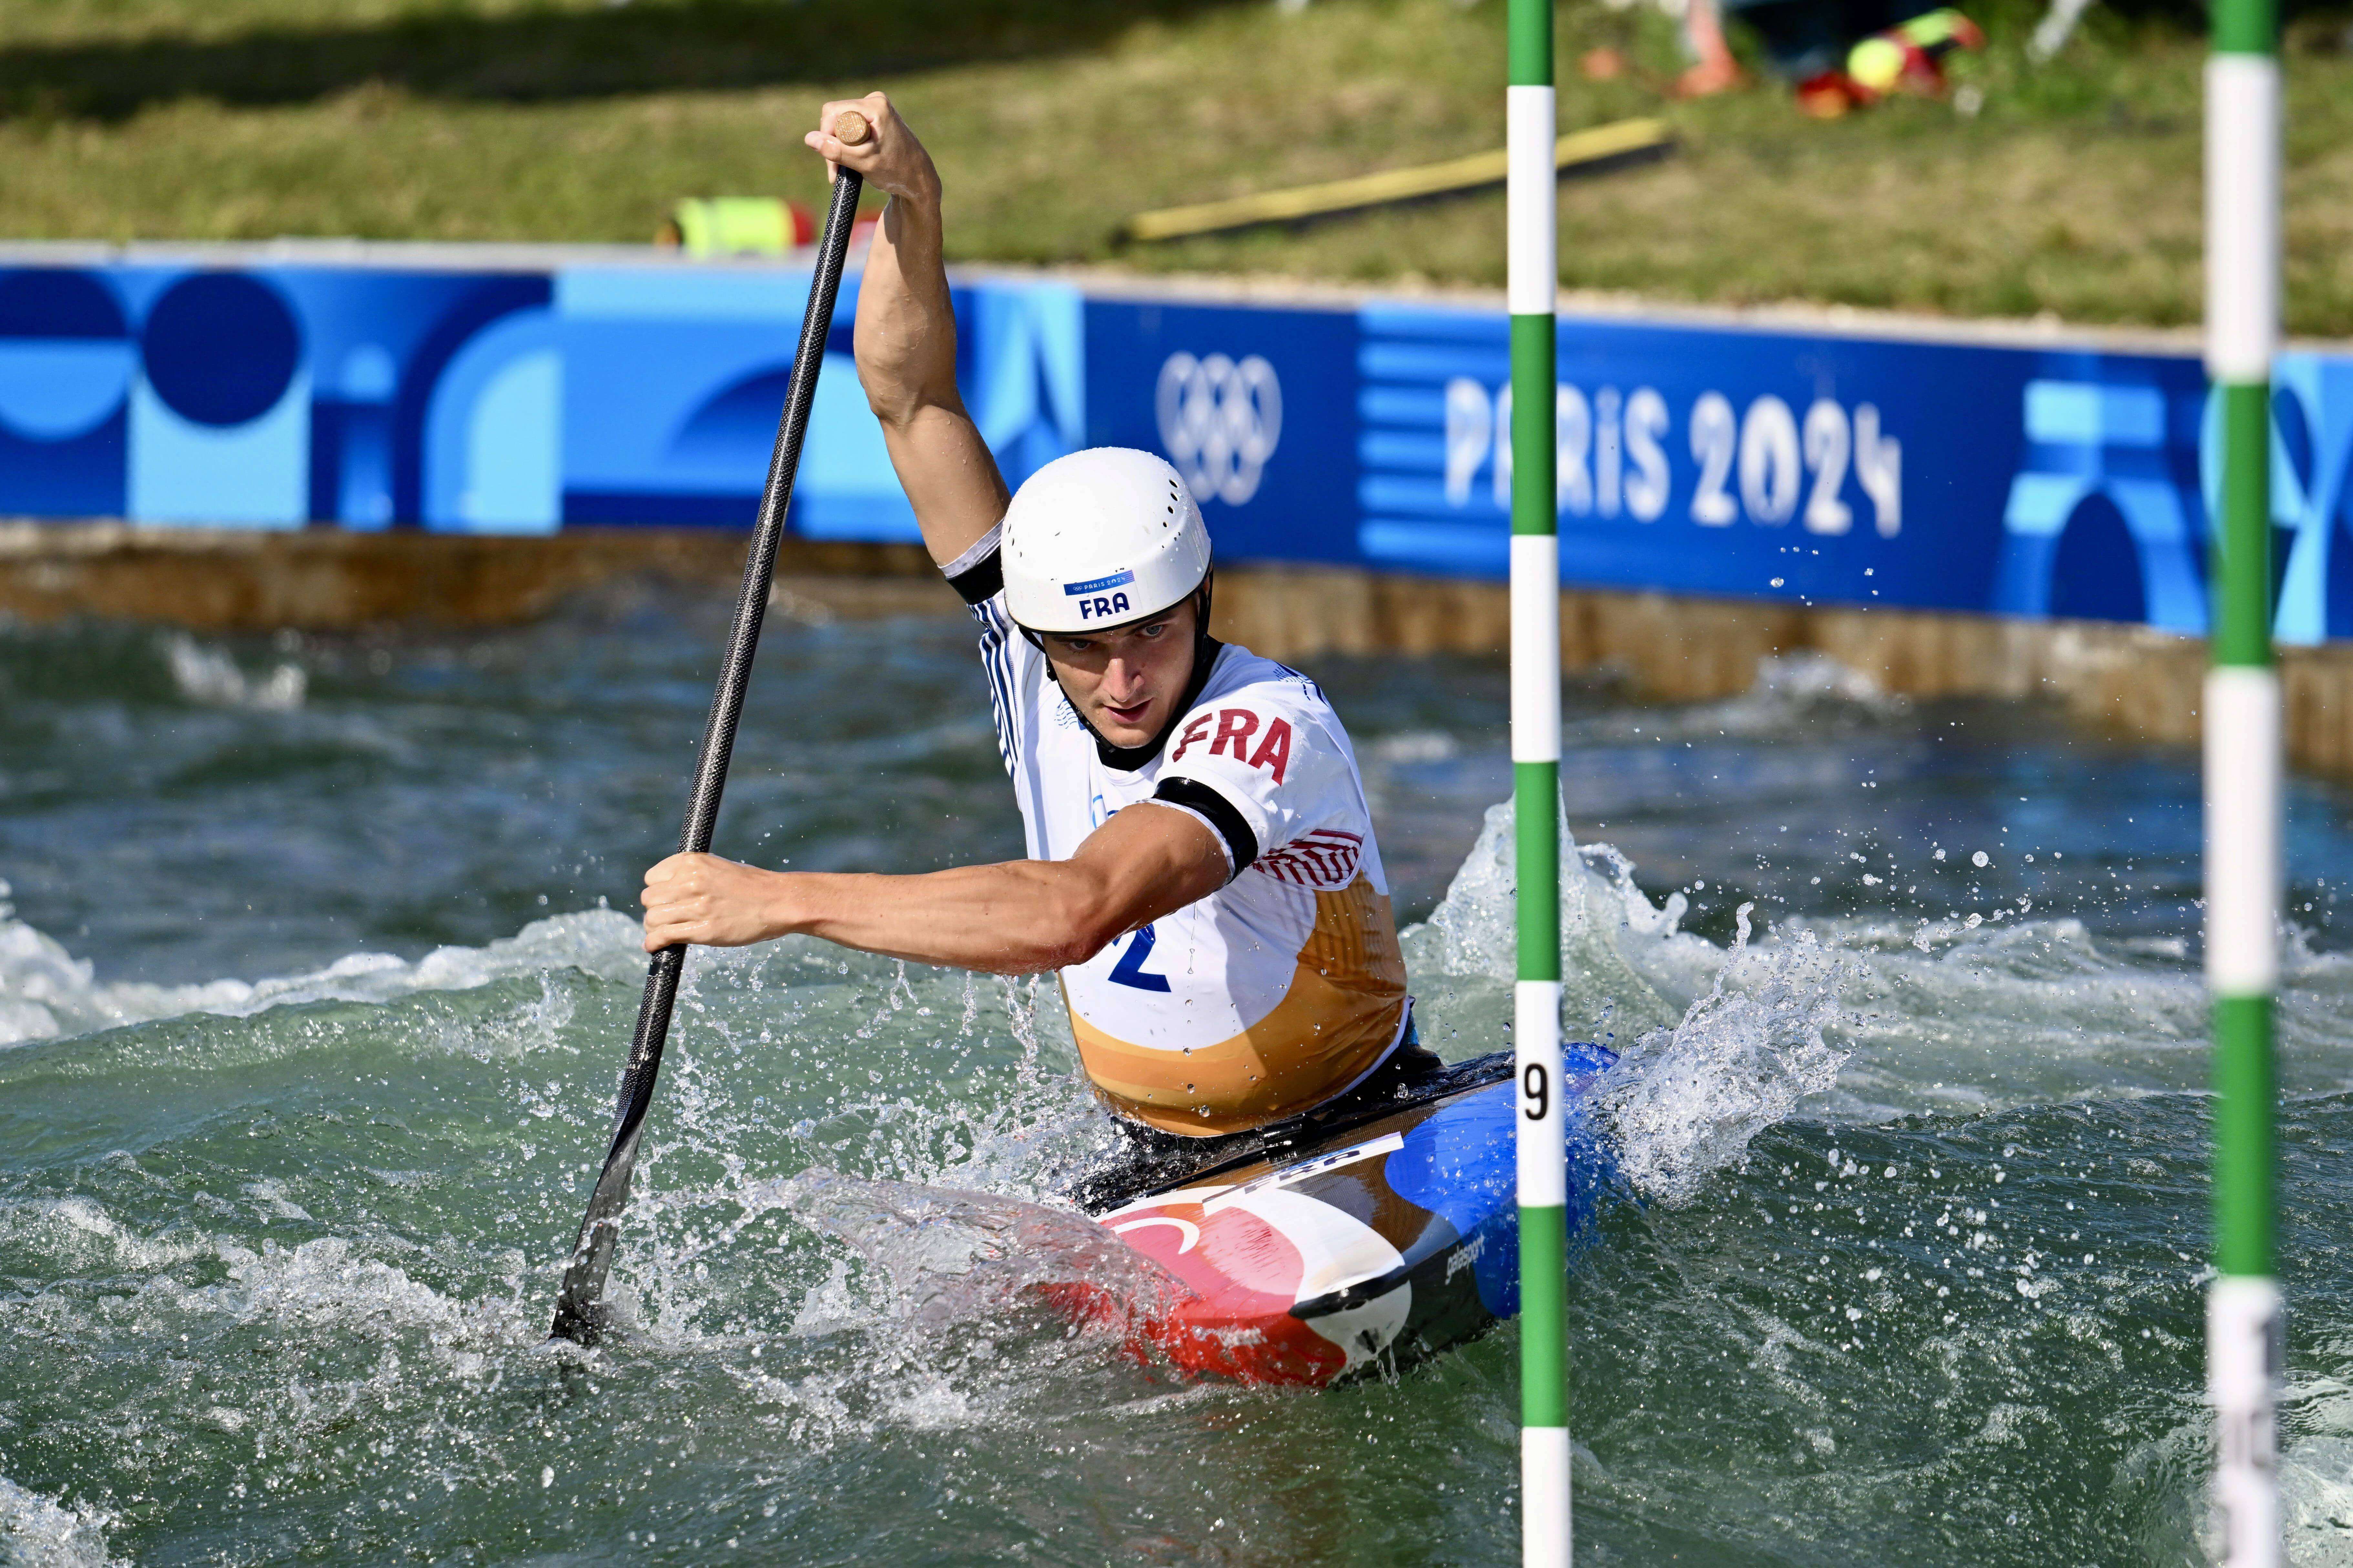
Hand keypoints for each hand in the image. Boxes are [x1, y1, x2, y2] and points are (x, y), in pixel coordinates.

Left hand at [641, 852, 789, 951]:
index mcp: (692, 863)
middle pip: (649, 899)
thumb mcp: (717, 867)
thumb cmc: (751, 886)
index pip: (652, 878)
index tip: (665, 899)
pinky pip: (663, 936)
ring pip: (653, 919)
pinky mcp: (702, 930)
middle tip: (666, 918)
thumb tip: (668, 890)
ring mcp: (696, 906)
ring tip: (662, 932)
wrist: (778, 901)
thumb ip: (692, 874)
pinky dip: (653, 943)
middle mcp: (690, 882)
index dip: (657, 890)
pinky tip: (654, 946)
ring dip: (654, 928)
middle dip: (654, 910)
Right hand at [804, 92, 940, 205]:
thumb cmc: (896, 172)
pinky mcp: (874, 117)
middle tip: (837, 170)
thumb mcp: (863, 162)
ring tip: (846, 170)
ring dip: (839, 148)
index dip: (827, 135)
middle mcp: (875, 101)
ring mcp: (875, 108)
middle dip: (833, 144)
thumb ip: (836, 151)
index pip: (833, 112)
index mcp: (875, 106)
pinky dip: (848, 146)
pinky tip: (853, 161)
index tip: (835, 160)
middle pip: (835, 117)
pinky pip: (849, 127)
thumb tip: (809, 138)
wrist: (919, 179)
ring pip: (840, 124)